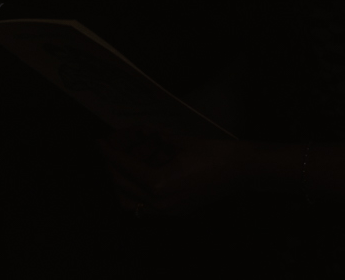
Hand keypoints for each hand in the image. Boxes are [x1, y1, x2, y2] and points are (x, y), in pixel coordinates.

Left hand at [102, 129, 259, 214]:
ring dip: (122, 184)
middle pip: (121, 187)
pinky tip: (143, 175)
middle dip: (112, 167)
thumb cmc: (217, 154)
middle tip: (110, 151)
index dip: (110, 153)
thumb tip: (141, 133)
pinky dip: (138, 192)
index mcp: (159, 184)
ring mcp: (167, 210)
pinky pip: (146, 206)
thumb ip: (158, 139)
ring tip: (124, 164)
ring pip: (129, 203)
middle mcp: (159, 202)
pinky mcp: (175, 211)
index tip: (101, 143)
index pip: (124, 168)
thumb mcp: (183, 142)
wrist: (243, 170)